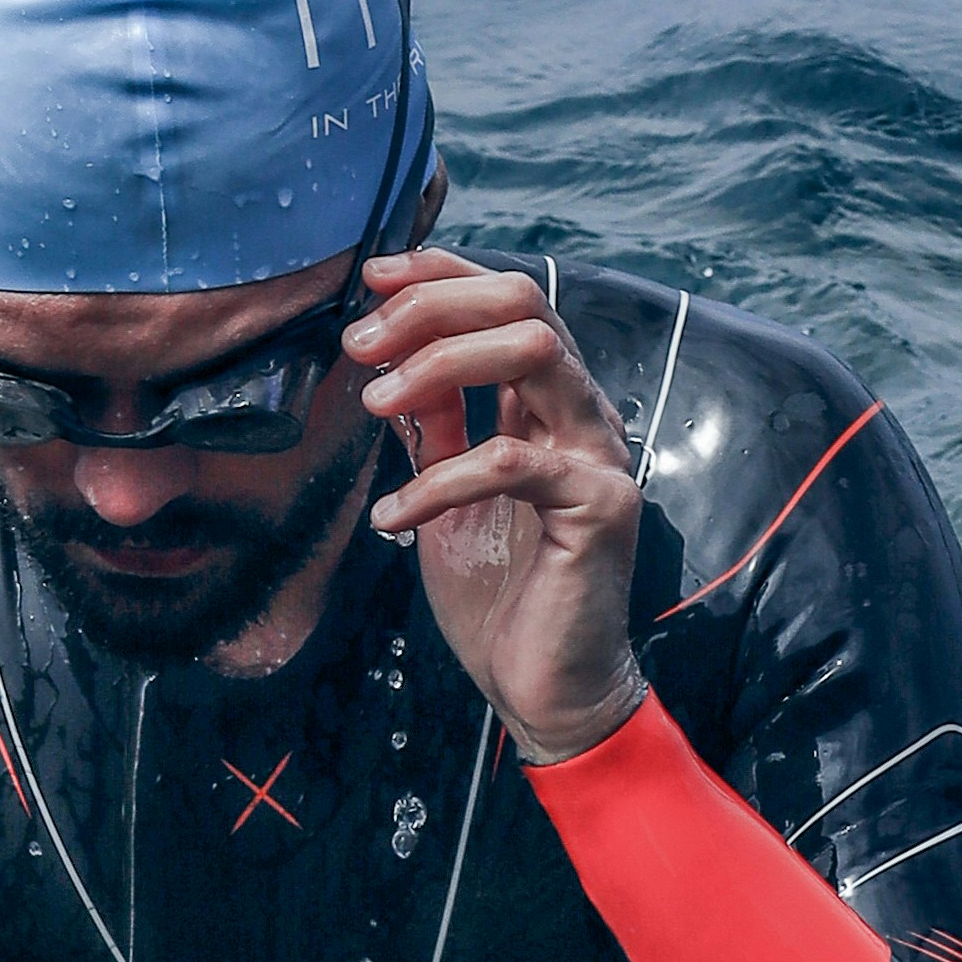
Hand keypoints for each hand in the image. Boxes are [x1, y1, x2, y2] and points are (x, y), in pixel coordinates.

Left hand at [346, 251, 646, 765]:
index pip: (509, 300)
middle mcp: (584, 417)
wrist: (545, 688)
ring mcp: (599, 458)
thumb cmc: (501, 597)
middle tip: (361, 345)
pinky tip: (394, 516)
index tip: (373, 280)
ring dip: (439, 364)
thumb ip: (435, 427)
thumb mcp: (447, 494)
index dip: (442, 274)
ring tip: (375, 405)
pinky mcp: (598, 508)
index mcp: (551, 405)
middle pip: (524, 304)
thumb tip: (387, 363)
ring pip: (533, 353)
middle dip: (431, 308)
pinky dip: (439, 481)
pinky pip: (510, 461)